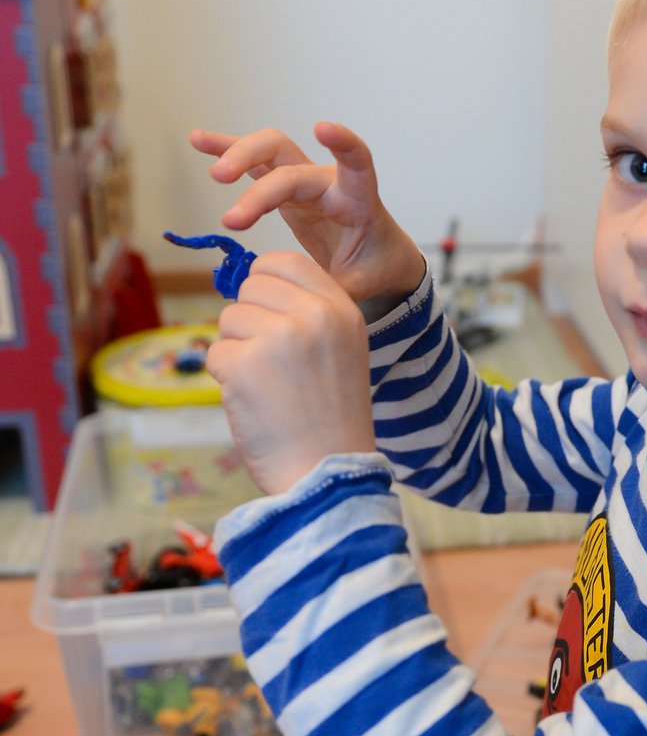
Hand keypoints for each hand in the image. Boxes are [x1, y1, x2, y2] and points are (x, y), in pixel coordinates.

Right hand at [190, 120, 425, 303]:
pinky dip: (227, 151)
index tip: (322, 128)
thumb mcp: (365, 282)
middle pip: (288, 159)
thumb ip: (338, 289)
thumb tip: (303, 298)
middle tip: (226, 197)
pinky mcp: (284, 189)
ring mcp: (303, 181)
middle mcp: (326, 182)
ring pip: (268, 152)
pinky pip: (254, 166)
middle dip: (255, 172)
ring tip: (213, 172)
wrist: (378, 256)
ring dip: (236, 154)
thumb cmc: (375, 264)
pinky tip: (198, 141)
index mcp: (355, 200)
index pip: (355, 162)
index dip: (343, 143)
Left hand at [205, 250, 377, 494]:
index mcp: (342, 309)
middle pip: (249, 289)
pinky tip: (253, 402)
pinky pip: (214, 353)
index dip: (264, 283)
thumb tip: (248, 284)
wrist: (327, 474)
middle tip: (271, 364)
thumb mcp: (341, 349)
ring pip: (228, 320)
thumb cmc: (330, 417)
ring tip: (267, 386)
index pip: (284, 262)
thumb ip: (305, 311)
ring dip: (236, 351)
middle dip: (249, 322)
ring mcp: (278, 339)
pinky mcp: (244, 366)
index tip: (268, 314)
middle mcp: (313, 317)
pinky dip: (225, 379)